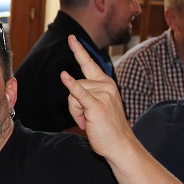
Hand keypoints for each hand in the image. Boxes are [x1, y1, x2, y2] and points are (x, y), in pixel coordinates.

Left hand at [60, 35, 131, 158]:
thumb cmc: (106, 127)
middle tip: (86, 119)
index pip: (89, 63)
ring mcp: (103, 94)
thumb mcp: (95, 106)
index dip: (79, 50)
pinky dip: (71, 86)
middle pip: (75, 84)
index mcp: (106, 83)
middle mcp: (106, 85)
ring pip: (73, 95)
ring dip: (76, 111)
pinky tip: (64, 76)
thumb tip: (71, 85)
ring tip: (89, 121)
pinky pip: (79, 93)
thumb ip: (85, 94)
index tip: (71, 38)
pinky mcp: (97, 105)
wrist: (119, 145)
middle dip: (74, 104)